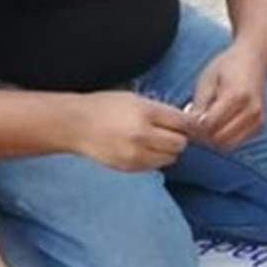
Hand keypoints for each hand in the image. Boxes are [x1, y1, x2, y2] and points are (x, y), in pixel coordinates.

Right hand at [70, 91, 194, 171]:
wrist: (76, 125)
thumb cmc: (105, 107)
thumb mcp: (134, 99)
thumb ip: (160, 110)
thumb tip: (187, 122)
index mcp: (145, 112)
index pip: (182, 122)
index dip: (190, 124)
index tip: (191, 125)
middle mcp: (142, 134)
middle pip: (180, 143)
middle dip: (179, 138)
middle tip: (170, 133)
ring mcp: (136, 153)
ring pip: (170, 158)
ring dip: (168, 150)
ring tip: (155, 141)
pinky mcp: (130, 167)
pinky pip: (155, 166)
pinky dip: (155, 159)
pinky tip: (143, 149)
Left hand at [186, 44, 266, 150]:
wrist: (254, 59)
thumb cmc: (227, 66)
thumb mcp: (207, 80)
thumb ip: (199, 104)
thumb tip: (190, 126)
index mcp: (236, 96)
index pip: (209, 124)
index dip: (193, 126)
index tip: (184, 121)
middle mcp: (251, 110)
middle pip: (219, 139)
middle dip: (202, 136)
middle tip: (192, 126)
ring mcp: (258, 119)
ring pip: (228, 145)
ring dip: (213, 140)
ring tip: (204, 126)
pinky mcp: (260, 126)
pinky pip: (237, 142)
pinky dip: (224, 139)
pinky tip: (217, 125)